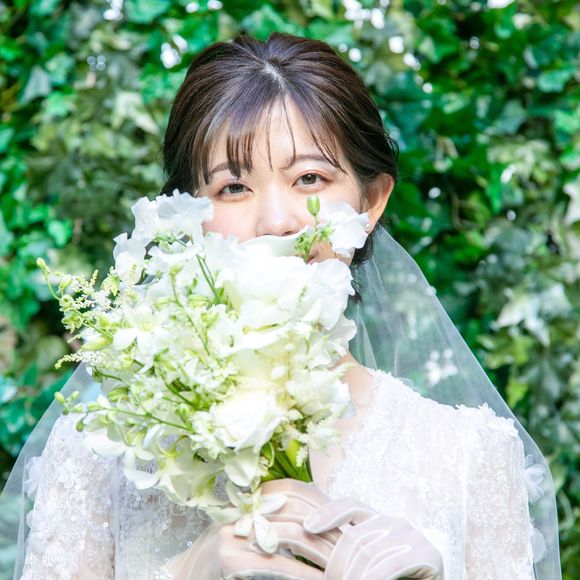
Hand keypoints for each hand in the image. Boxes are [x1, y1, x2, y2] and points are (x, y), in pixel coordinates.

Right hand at [161, 479, 335, 579]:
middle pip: (297, 510)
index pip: (293, 490)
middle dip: (328, 529)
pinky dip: (303, 573)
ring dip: (322, 551)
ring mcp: (235, 534)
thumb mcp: (248, 537)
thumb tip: (315, 524)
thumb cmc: (220, 564)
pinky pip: (277, 563)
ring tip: (343, 565)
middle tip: (352, 546)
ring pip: (291, 534)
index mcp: (249, 502)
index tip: (346, 521)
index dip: (322, 503)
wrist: (184, 578)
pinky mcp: (231, 559)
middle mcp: (242, 512)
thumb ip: (274, 526)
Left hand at [303, 497, 443, 579]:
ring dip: (352, 576)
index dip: (328, 512)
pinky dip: (373, 579)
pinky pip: (390, 566)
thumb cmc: (397, 578)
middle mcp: (396, 522)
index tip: (308, 527)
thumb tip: (319, 554)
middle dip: (336, 564)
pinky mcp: (428, 554)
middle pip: (355, 536)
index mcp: (380, 520)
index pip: (350, 506)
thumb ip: (351, 552)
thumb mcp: (369, 561)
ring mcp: (413, 536)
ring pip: (369, 553)